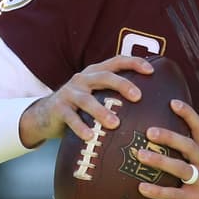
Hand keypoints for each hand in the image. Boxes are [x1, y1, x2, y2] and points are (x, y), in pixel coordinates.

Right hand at [19, 55, 151, 146]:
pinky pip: (70, 118)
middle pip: (104, 77)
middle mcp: (82, 79)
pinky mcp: (58, 108)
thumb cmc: (81, 107)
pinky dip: (81, 127)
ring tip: (115, 123)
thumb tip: (153, 105)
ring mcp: (69, 93)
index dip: (134, 62)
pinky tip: (90, 136)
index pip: (116, 61)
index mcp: (95, 73)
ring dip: (101, 111)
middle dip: (122, 84)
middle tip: (138, 97)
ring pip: (86, 99)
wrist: (45, 115)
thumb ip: (116, 96)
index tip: (151, 70)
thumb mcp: (97, 95)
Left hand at [135, 99, 198, 198]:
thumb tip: (167, 134)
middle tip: (149, 131)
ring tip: (141, 155)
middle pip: (188, 146)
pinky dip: (157, 191)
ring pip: (181, 168)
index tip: (173, 102)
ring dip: (160, 161)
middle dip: (169, 137)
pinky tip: (141, 187)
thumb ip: (192, 151)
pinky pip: (173, 194)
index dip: (188, 114)